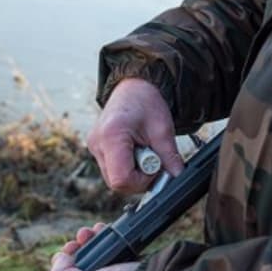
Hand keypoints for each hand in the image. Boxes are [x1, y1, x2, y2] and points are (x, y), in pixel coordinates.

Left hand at [47, 223, 139, 270]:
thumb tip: (59, 261)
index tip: (60, 261)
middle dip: (70, 254)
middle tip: (74, 245)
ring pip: (86, 259)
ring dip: (84, 242)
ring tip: (88, 233)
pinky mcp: (117, 269)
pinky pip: (101, 252)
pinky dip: (98, 239)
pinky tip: (99, 231)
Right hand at [87, 78, 183, 193]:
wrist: (134, 88)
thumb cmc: (146, 102)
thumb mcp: (163, 130)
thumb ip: (170, 157)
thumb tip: (176, 178)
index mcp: (111, 136)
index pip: (122, 179)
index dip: (142, 180)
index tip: (155, 167)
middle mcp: (97, 144)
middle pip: (117, 183)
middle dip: (140, 178)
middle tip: (152, 158)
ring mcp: (94, 148)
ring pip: (115, 179)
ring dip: (134, 173)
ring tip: (144, 151)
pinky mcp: (97, 150)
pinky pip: (113, 170)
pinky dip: (128, 167)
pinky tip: (135, 152)